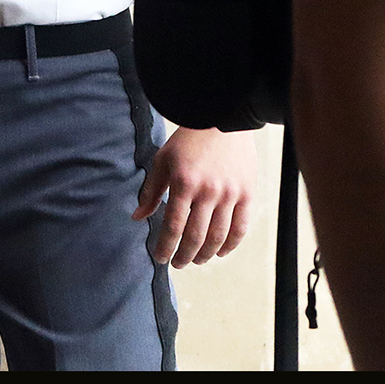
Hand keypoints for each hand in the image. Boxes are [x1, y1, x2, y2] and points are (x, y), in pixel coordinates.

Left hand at [135, 126, 258, 267]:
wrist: (222, 119)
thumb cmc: (188, 140)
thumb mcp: (163, 160)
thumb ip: (152, 191)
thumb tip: (138, 217)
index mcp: (183, 183)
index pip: (173, 226)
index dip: (166, 246)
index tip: (160, 258)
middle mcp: (207, 192)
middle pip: (195, 236)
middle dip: (184, 255)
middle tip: (178, 263)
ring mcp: (229, 194)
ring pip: (218, 236)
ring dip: (206, 254)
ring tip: (196, 260)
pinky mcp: (246, 194)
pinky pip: (240, 227)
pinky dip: (231, 244)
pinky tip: (221, 252)